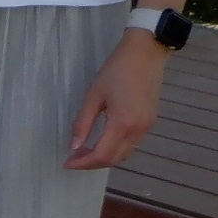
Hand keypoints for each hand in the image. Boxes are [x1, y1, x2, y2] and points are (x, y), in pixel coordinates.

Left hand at [67, 32, 168, 169]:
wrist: (145, 54)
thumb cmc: (116, 71)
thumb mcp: (93, 96)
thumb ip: (83, 123)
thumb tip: (74, 147)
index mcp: (122, 123)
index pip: (102, 155)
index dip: (83, 163)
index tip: (67, 163)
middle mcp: (138, 129)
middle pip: (115, 159)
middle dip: (92, 164)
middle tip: (73, 158)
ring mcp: (147, 126)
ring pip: (125, 154)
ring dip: (105, 158)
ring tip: (85, 152)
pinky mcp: (150, 121)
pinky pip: (132, 144)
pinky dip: (116, 149)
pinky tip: (102, 142)